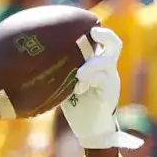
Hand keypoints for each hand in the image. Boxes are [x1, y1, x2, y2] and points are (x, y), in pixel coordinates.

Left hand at [60, 27, 142, 150]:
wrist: (89, 131)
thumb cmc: (77, 107)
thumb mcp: (67, 86)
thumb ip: (63, 73)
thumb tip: (41, 61)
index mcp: (97, 65)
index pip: (101, 42)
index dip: (96, 33)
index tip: (83, 26)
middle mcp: (107, 69)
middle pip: (114, 45)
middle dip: (105, 35)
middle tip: (93, 31)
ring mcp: (111, 80)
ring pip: (107, 62)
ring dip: (91, 65)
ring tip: (79, 75)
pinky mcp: (111, 93)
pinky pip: (104, 79)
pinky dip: (91, 79)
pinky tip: (79, 88)